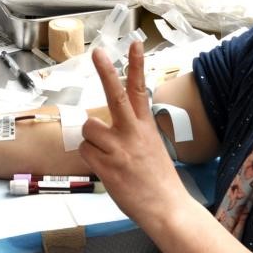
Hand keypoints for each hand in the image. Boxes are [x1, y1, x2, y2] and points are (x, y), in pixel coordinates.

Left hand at [79, 42, 189, 230]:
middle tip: (98, 52)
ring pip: (90, 128)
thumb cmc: (158, 179)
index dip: (136, 65)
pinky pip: (85, 152)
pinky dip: (90, 158)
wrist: (167, 208)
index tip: (135, 43)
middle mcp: (133, 133)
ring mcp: (119, 150)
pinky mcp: (108, 167)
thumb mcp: (152, 145)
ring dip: (92, 139)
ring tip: (108, 154)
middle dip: (106, 72)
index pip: (140, 89)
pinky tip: (106, 168)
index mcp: (146, 126)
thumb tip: (106, 121)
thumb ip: (132, 130)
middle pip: (115, 96)